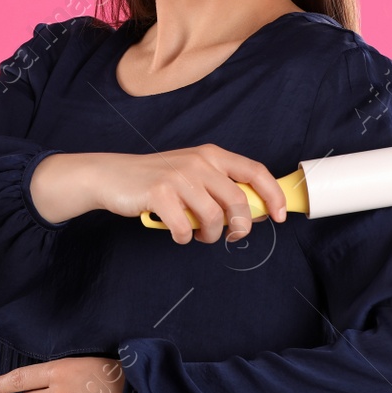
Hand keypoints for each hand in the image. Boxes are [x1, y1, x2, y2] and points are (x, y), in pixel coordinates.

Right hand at [94, 145, 288, 244]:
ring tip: (198, 234)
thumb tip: (254, 211)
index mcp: (211, 154)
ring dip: (209, 235)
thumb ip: (219, 185)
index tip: (279, 216)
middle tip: (231, 236)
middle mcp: (198, 162)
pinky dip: (182, 237)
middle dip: (240, 227)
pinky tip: (176, 232)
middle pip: (238, 201)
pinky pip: (183, 228)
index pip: (255, 171)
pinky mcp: (159, 194)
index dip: (273, 195)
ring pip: (213, 218)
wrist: (112, 175)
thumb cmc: (157, 179)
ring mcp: (178, 177)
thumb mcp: (192, 172)